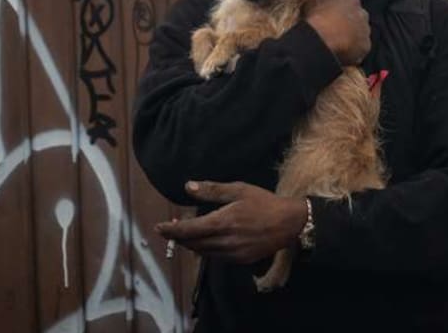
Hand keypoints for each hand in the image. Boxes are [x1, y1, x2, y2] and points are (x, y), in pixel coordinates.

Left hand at [156, 181, 306, 263]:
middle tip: (171, 228)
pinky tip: (206, 241)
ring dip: (191, 244)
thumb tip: (187, 187)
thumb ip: (212, 190)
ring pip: (203, 252)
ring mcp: (232, 254)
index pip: (188, 230)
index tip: (158, 228)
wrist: (288, 223)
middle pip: (192, 244)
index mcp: (222, 222)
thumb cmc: (263, 202)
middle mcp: (224, 242)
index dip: (171, 230)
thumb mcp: (238, 190)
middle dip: (179, 237)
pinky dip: (206, 249)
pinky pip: (216, 257)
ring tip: (186, 234)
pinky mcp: (240, 261)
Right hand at [305, 0, 369, 64]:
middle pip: (358, 19)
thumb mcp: (313, 2)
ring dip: (352, 39)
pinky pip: (360, 49)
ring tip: (336, 44)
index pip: (351, 5)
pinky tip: (341, 53)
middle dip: (350, 24)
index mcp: (352, 0)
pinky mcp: (365, 47)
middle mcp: (363, 14)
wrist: (319, 40)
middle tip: (336, 32)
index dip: (341, 13)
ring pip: (360, 35)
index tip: (332, 19)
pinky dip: (353, 52)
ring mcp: (365, 31)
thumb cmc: (314, 19)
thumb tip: (319, 3)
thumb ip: (322, 1)